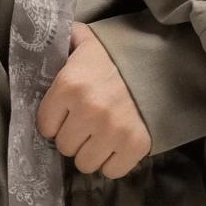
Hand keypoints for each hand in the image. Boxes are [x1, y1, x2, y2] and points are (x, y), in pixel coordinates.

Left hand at [36, 21, 151, 177]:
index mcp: (69, 85)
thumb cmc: (118, 55)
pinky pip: (111, 171)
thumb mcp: (86, 41)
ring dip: (91, 152)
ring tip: (100, 136)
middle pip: (65, 147)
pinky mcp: (135, 145)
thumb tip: (42, 35)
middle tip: (85, 125)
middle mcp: (88, 110)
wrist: (164, 63)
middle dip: (73, 137)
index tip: (65, 115)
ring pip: (85, 163)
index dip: (54, 121)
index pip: (45, 125)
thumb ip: (62, 41)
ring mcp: (112, 131)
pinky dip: (113, 162)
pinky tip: (116, 145)